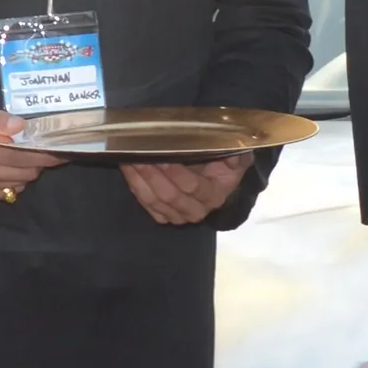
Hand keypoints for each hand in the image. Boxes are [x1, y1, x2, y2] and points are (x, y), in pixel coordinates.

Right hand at [0, 96, 66, 204]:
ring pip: (19, 184)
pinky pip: (6, 193)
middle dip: (40, 162)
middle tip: (46, 149)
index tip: (62, 149)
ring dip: (28, 171)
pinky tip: (10, 169)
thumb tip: (21, 127)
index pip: (24, 156)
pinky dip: (14, 182)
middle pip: (26, 172)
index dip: (46, 153)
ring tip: (27, 156)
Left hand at [121, 156, 251, 224]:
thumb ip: (237, 156)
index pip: (192, 187)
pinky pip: (145, 204)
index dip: (175, 173)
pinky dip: (134, 186)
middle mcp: (195, 210)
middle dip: (151, 174)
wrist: (217, 185)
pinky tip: (128, 169)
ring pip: (153, 200)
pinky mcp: (162, 216)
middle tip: (139, 154)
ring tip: (129, 159)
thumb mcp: (235, 160)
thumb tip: (238, 151)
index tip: (160, 154)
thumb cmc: (222, 168)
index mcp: (213, 196)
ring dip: (139, 179)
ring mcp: (177, 216)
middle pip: (169, 195)